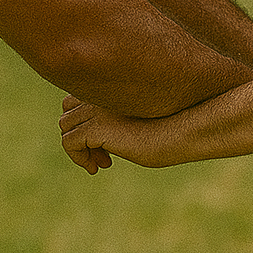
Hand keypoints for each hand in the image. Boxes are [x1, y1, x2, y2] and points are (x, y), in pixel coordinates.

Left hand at [59, 95, 174, 171]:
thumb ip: (121, 117)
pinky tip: (98, 168)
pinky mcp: (98, 126)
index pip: (77, 98)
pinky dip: (78, 158)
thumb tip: (102, 135)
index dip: (86, 122)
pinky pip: (69, 142)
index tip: (107, 145)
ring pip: (65, 126)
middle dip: (81, 135)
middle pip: (68, 111)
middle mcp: (101, 92)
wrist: (186, 130)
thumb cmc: (174, 125)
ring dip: (80, 148)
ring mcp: (97, 108)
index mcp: (112, 85)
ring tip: (104, 162)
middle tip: (105, 155)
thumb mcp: (142, 118)